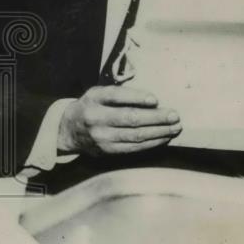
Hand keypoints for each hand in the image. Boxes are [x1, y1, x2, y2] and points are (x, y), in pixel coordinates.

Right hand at [58, 85, 181, 155]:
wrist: (68, 131)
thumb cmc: (92, 106)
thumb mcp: (99, 93)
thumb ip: (120, 93)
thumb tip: (152, 101)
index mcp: (95, 99)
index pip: (116, 96)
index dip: (137, 97)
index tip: (155, 99)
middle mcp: (96, 119)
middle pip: (130, 119)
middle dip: (155, 118)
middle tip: (174, 116)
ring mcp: (101, 137)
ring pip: (134, 136)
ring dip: (158, 132)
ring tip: (174, 127)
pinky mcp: (107, 151)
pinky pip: (133, 148)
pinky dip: (151, 143)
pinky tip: (163, 138)